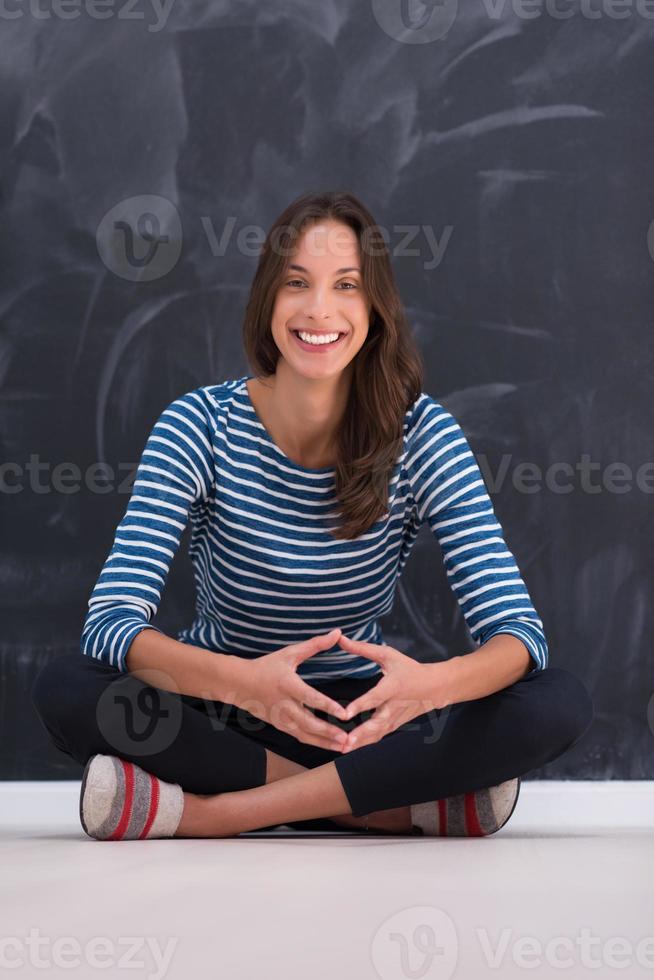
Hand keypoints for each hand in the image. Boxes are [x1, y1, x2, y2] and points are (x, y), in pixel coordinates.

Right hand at [233, 628, 350, 750]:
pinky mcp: (280, 726)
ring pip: (305, 735)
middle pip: (308, 723)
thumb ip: (315, 644)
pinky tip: (331, 746)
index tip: (344, 715)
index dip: (327, 706)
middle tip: (348, 739)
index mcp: (287, 685)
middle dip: (328, 733)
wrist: (239, 684)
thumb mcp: (289, 653)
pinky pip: (300, 737)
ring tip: (344, 748)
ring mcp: (281, 718)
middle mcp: (284, 705)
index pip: (310, 698)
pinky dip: (316, 743)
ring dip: (325, 743)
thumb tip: (338, 633)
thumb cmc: (267, 666)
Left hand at [337, 634, 452, 751]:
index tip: (345, 714)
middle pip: (377, 724)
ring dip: (361, 743)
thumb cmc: (409, 669)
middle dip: (361, 735)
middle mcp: (394, 706)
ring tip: (342, 749)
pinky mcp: (394, 726)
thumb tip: (341, 639)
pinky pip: (378, 737)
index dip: (360, 706)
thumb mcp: (388, 655)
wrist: (434, 687)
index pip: (374, 698)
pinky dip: (365, 744)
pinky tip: (350, 748)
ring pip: (377, 734)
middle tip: (345, 743)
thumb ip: (363, 649)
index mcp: (392, 687)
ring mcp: (395, 719)